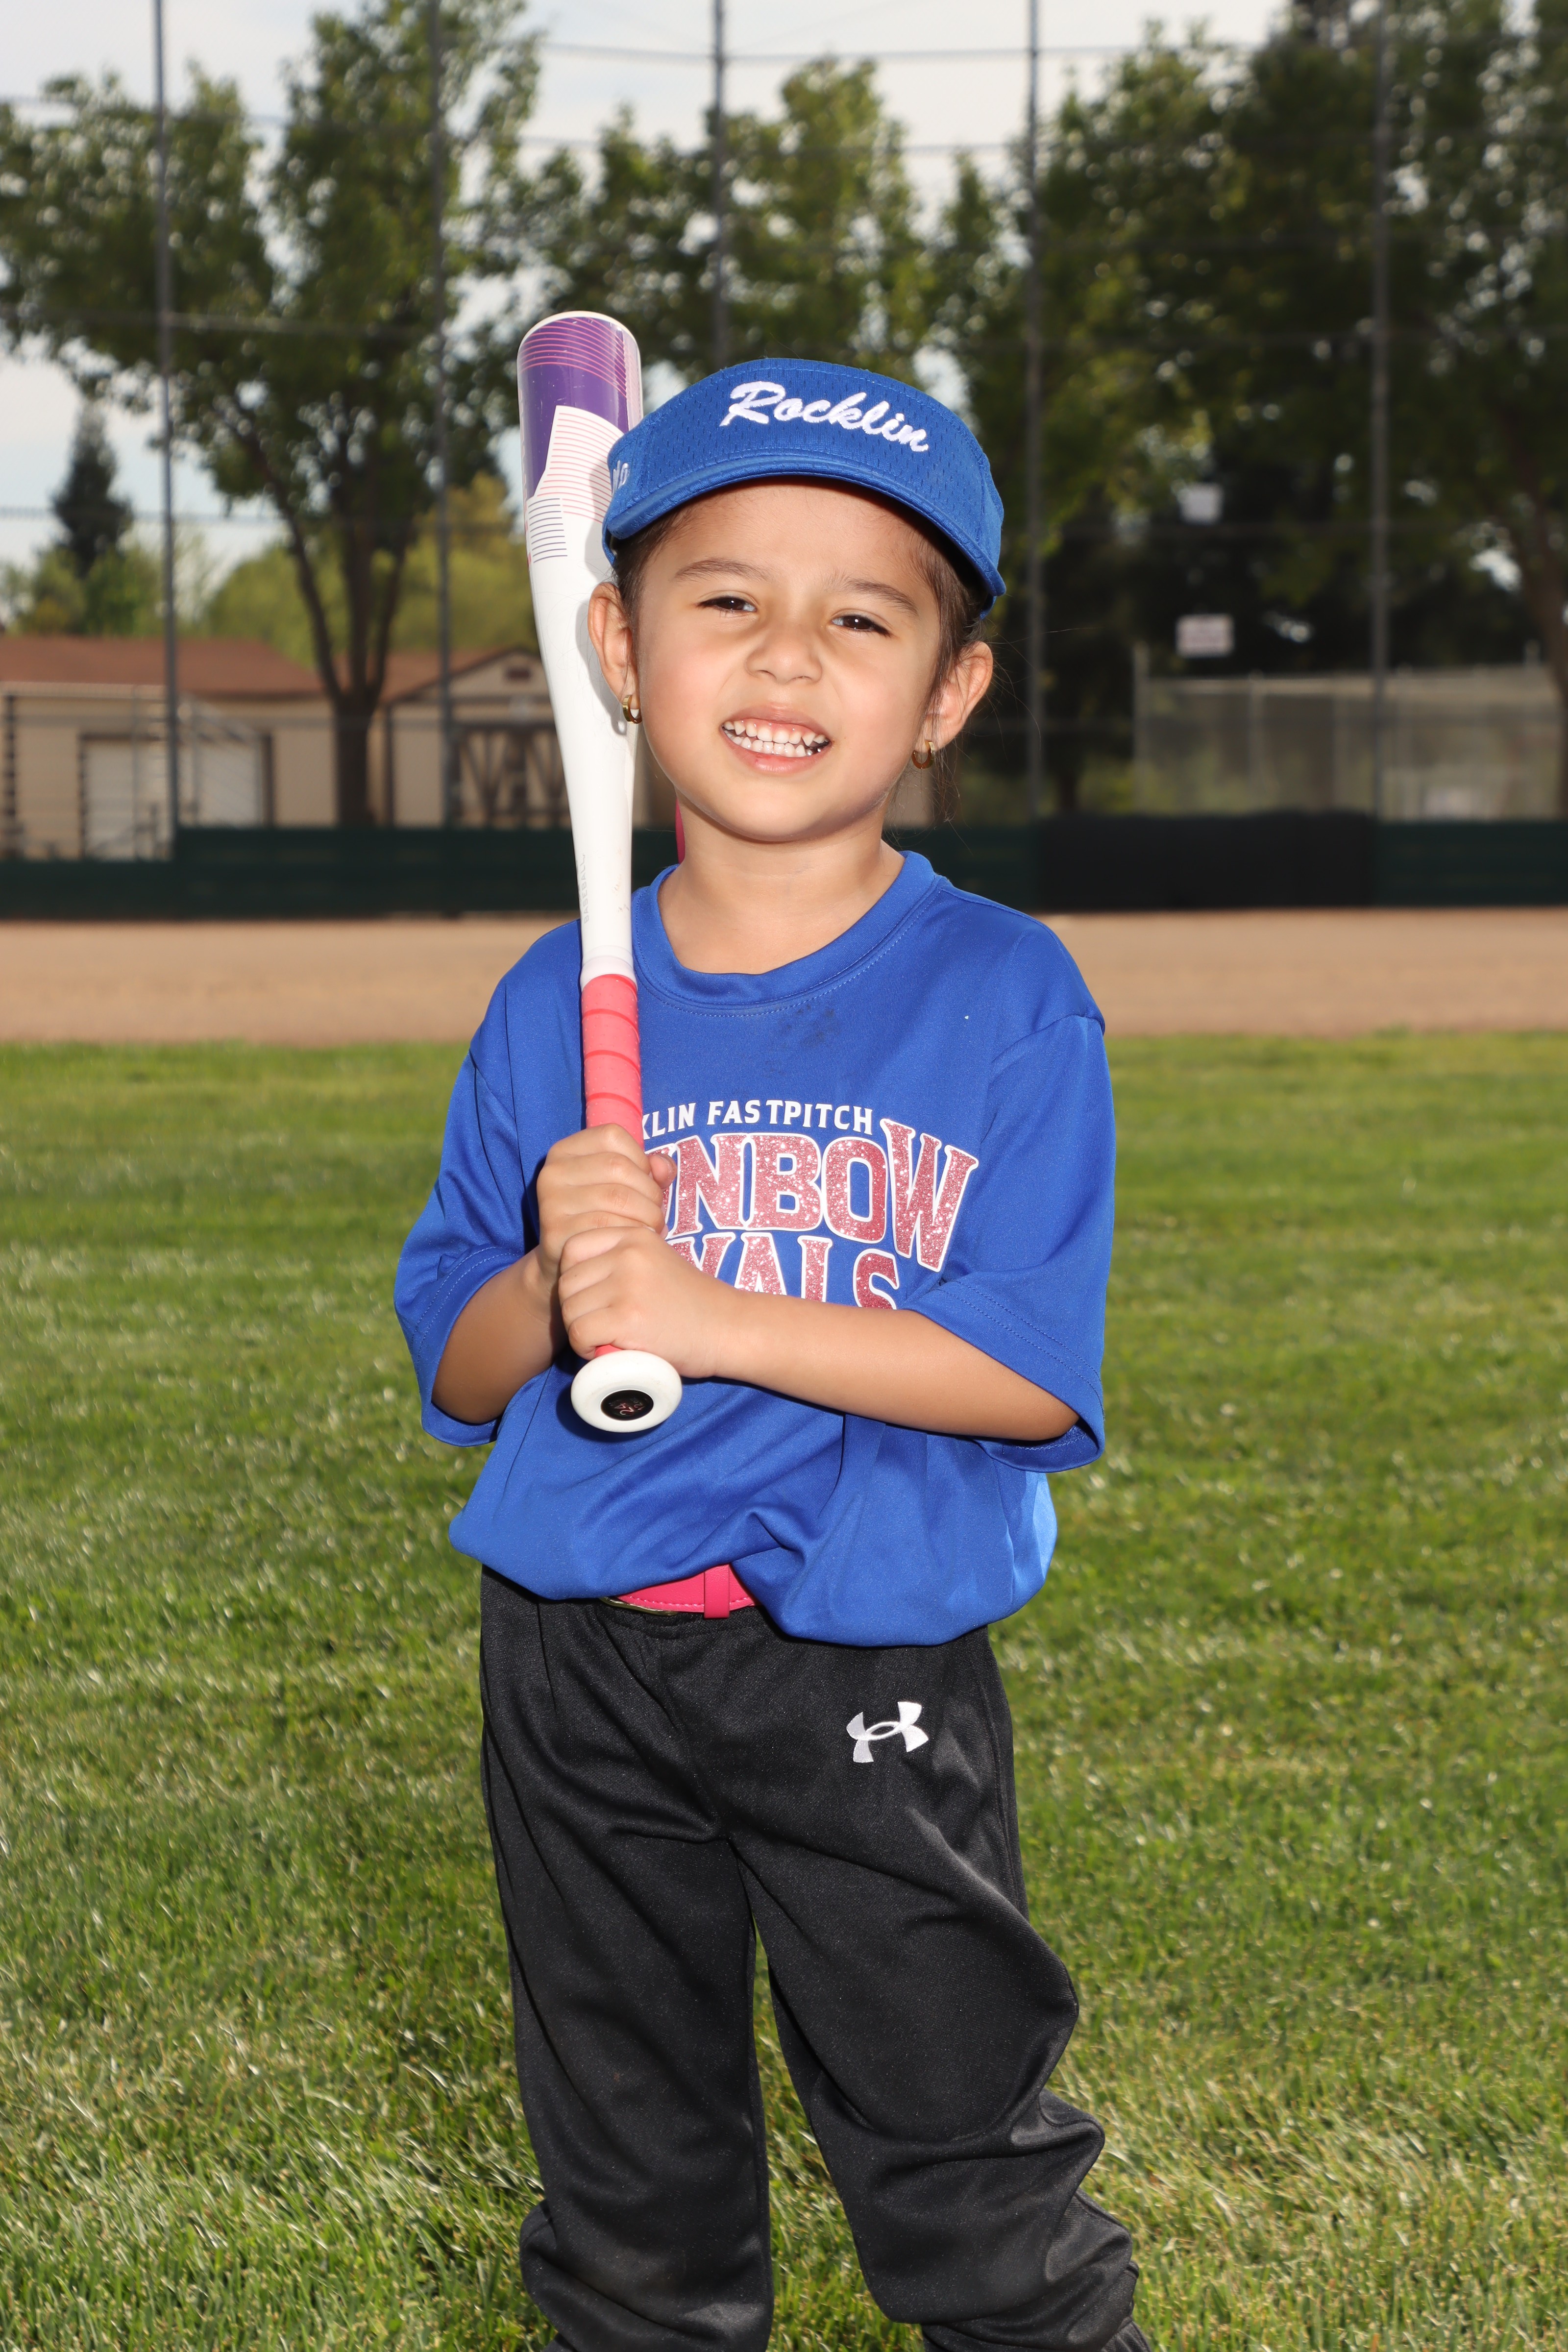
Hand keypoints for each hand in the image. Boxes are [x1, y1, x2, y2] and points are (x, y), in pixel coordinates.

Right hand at [535, 1123, 673, 1292]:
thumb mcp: (626, 1187)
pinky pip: (607, 1227)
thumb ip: (648, 1170)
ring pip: (617, 1197)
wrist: (568, 1265)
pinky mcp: (555, 1231)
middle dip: (650, 1192)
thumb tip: (662, 1167)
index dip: (640, 1158)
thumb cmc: (603, 1218)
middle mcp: (553, 1171)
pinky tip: (634, 1242)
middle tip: (657, 1214)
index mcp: (566, 1150)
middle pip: (618, 1166)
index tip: (646, 1182)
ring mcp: (551, 1201)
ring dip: (647, 1215)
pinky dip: (631, 1234)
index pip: (612, 1135)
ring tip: (652, 1228)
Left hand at [556, 1224, 738, 1379]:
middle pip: (567, 1284)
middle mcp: (628, 1254)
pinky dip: (587, 1349)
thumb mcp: (656, 1262)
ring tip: (608, 1339)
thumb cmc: (689, 1303)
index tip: (595, 1299)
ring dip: (581, 1332)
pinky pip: (580, 1334)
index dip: (575, 1279)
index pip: (572, 1248)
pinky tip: (608, 1351)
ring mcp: (628, 1285)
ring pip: (570, 1311)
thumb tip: (575, 1278)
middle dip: (577, 1310)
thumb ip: (622, 1259)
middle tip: (602, 1326)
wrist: (728, 1328)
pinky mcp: (628, 1318)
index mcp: (633, 1236)